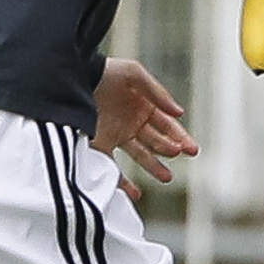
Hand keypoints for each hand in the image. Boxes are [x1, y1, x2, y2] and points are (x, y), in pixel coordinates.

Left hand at [90, 57, 198, 183]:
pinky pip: (115, 167)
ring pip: (142, 156)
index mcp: (144, 108)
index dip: (181, 137)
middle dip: (170, 149)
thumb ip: (158, 92)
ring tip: (166, 177)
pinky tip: (135, 192)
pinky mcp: (100, 145)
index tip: (191, 149)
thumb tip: (179, 112)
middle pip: (158, 142)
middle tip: (177, 154)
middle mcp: (133, 124)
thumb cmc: (105, 71)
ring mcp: (117, 135)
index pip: (168, 126)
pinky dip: (124, 182)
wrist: (72, 78)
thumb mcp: (134, 73)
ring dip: (155, 167)